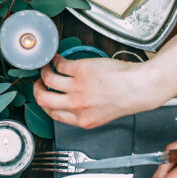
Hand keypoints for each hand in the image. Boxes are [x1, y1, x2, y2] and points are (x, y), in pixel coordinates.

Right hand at [33, 54, 167, 128]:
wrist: (139, 87)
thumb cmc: (126, 98)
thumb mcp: (101, 114)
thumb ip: (84, 111)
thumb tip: (69, 101)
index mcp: (83, 120)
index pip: (53, 114)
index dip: (45, 104)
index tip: (44, 95)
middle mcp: (78, 106)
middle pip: (43, 99)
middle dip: (37, 89)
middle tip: (38, 82)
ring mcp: (78, 87)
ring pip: (48, 79)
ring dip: (44, 70)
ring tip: (47, 66)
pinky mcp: (81, 70)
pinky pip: (60, 64)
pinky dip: (55, 59)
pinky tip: (58, 58)